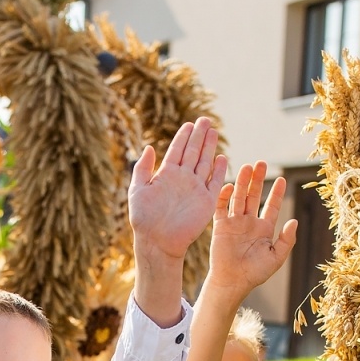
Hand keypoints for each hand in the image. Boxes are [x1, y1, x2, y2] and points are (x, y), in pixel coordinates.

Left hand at [129, 117, 227, 263]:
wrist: (157, 241)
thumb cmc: (143, 218)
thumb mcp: (137, 190)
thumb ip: (142, 168)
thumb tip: (149, 147)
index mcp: (166, 175)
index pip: (177, 150)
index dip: (183, 136)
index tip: (189, 123)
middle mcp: (182, 179)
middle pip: (193, 152)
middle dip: (199, 136)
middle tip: (205, 120)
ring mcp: (195, 189)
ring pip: (204, 163)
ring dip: (209, 147)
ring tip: (214, 131)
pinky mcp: (206, 201)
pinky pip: (215, 183)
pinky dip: (219, 170)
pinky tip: (222, 157)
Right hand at [204, 163, 298, 297]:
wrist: (232, 281)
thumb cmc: (254, 273)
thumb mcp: (276, 257)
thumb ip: (286, 240)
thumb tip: (294, 221)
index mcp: (263, 229)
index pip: (271, 206)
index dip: (276, 193)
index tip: (282, 179)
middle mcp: (249, 223)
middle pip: (254, 196)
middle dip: (258, 180)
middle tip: (261, 163)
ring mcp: (234, 223)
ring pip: (239, 198)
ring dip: (243, 183)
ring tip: (247, 167)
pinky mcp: (220, 226)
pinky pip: (222, 208)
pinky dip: (224, 196)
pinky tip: (230, 185)